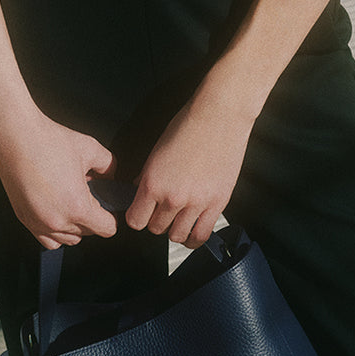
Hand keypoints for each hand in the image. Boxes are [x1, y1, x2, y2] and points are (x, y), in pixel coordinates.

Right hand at [0, 105, 118, 248]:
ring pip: (67, 239)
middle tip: (89, 193)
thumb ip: (108, 165)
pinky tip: (56, 209)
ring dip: (74, 226)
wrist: (16, 136)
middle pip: (87, 234)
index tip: (110, 206)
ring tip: (72, 199)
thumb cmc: (50, 141)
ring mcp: (38, 223)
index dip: (112, 217)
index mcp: (77, 206)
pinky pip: (46, 238)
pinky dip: (55, 230)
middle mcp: (57, 221)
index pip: (106, 228)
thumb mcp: (90, 147)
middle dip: (93, 217)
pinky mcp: (23, 219)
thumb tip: (112, 175)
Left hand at [126, 94, 253, 248]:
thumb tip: (139, 190)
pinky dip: (194, 239)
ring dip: (175, 229)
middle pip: (155, 229)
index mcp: (153, 182)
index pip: (135, 220)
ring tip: (178, 217)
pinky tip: (192, 232)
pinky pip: (201, 235)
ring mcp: (196, 203)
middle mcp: (172, 197)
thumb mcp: (157, 149)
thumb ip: (147, 175)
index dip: (137, 216)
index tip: (141, 211)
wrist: (219, 116)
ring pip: (177, 236)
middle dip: (156, 219)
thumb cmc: (188, 125)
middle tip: (163, 208)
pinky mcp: (217, 204)